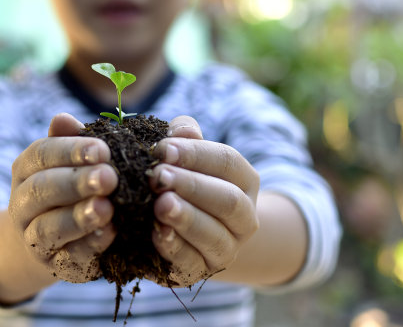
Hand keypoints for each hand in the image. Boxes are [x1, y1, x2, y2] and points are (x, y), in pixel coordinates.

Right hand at [8, 113, 117, 282]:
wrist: (51, 241)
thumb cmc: (68, 188)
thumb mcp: (67, 162)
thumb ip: (69, 141)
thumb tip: (63, 119)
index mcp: (26, 170)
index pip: (41, 154)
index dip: (70, 151)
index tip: (102, 149)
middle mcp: (22, 203)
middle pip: (41, 190)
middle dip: (75, 182)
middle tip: (108, 177)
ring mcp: (33, 237)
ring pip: (49, 228)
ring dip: (78, 218)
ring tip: (106, 208)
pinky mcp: (53, 265)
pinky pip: (68, 258)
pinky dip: (89, 246)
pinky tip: (111, 233)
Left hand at [149, 116, 259, 286]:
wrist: (187, 233)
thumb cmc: (184, 181)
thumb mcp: (187, 156)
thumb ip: (185, 137)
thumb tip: (180, 131)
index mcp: (244, 180)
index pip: (228, 162)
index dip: (196, 154)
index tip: (163, 149)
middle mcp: (245, 217)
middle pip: (227, 200)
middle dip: (191, 186)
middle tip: (158, 176)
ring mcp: (228, 248)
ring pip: (215, 235)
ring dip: (186, 218)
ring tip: (161, 204)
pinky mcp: (202, 271)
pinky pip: (192, 262)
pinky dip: (174, 248)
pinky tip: (157, 232)